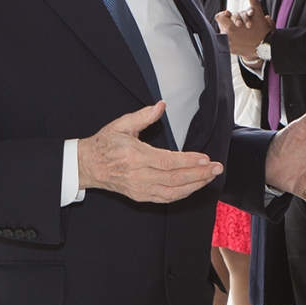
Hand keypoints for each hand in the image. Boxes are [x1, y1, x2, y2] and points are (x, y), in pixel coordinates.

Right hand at [78, 102, 222, 202]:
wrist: (88, 165)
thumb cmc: (105, 144)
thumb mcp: (121, 125)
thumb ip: (143, 116)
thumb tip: (161, 106)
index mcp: (135, 156)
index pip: (168, 162)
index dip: (189, 161)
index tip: (205, 159)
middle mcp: (139, 175)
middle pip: (175, 179)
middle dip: (199, 174)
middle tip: (216, 168)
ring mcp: (140, 188)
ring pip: (173, 192)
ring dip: (194, 186)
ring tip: (209, 177)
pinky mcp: (140, 196)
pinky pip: (165, 198)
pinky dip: (182, 194)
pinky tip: (194, 186)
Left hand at [218, 0, 274, 57]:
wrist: (266, 47)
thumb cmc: (262, 30)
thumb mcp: (258, 14)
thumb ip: (253, 1)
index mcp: (230, 26)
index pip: (219, 17)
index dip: (225, 15)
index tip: (230, 15)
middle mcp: (227, 36)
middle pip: (221, 25)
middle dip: (228, 23)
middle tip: (237, 24)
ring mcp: (229, 45)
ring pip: (223, 34)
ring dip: (229, 32)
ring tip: (239, 32)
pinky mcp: (232, 51)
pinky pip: (226, 43)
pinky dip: (231, 40)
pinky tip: (239, 39)